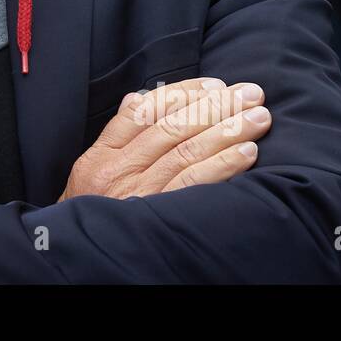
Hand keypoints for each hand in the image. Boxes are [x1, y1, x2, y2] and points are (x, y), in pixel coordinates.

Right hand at [59, 77, 271, 201]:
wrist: (82, 255)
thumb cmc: (92, 211)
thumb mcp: (91, 171)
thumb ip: (117, 135)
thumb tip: (138, 97)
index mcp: (102, 154)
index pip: (145, 110)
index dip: (184, 93)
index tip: (215, 85)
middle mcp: (118, 170)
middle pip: (172, 127)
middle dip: (216, 105)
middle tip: (250, 94)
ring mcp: (138, 193)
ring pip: (187, 151)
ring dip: (228, 130)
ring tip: (258, 118)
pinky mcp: (157, 215)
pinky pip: (194, 184)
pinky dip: (222, 164)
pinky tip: (246, 151)